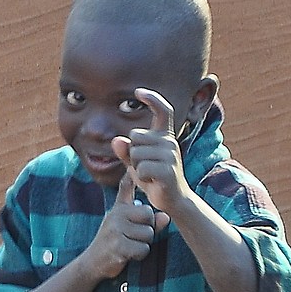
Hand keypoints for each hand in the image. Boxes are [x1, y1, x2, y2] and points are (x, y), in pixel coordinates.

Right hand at [84, 176, 165, 279]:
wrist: (93, 262)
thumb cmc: (113, 241)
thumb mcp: (125, 223)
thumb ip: (147, 217)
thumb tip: (166, 217)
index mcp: (119, 208)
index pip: (147, 210)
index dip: (147, 221)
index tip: (134, 227)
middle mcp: (116, 215)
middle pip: (150, 220)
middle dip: (147, 232)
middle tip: (131, 239)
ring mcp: (116, 230)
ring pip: (148, 235)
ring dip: (142, 245)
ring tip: (128, 247)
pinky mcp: (118, 246)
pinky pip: (143, 249)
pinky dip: (139, 255)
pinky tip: (127, 255)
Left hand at [112, 87, 194, 216]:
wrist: (173, 200)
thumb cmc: (153, 178)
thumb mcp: (136, 163)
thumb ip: (125, 151)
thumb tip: (117, 140)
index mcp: (164, 136)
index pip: (162, 111)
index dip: (152, 99)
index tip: (138, 91)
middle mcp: (169, 141)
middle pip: (134, 136)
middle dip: (132, 154)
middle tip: (144, 168)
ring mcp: (170, 155)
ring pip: (135, 153)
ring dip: (135, 167)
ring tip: (148, 176)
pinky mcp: (168, 170)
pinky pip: (140, 168)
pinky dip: (140, 178)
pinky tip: (151, 183)